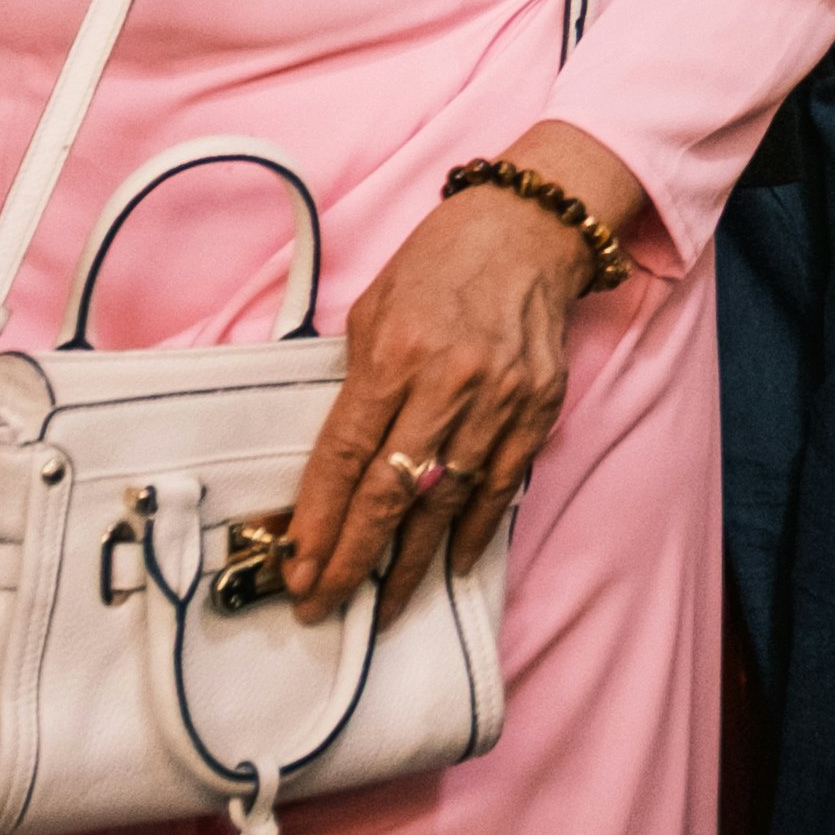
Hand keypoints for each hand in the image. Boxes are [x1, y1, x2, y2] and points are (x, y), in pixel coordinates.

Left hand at [287, 126, 624, 607]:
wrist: (530, 229)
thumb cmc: (439, 264)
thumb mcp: (372, 309)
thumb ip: (356, 385)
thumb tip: (336, 464)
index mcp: (394, 353)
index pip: (346, 456)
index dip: (318, 520)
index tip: (296, 569)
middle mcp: (449, 382)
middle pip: (391, 492)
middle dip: (353, 558)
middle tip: (323, 606)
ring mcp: (500, 400)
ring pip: (448, 501)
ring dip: (411, 561)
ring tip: (383, 606)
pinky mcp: (538, 409)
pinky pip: (501, 486)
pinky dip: (475, 531)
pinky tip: (451, 565)